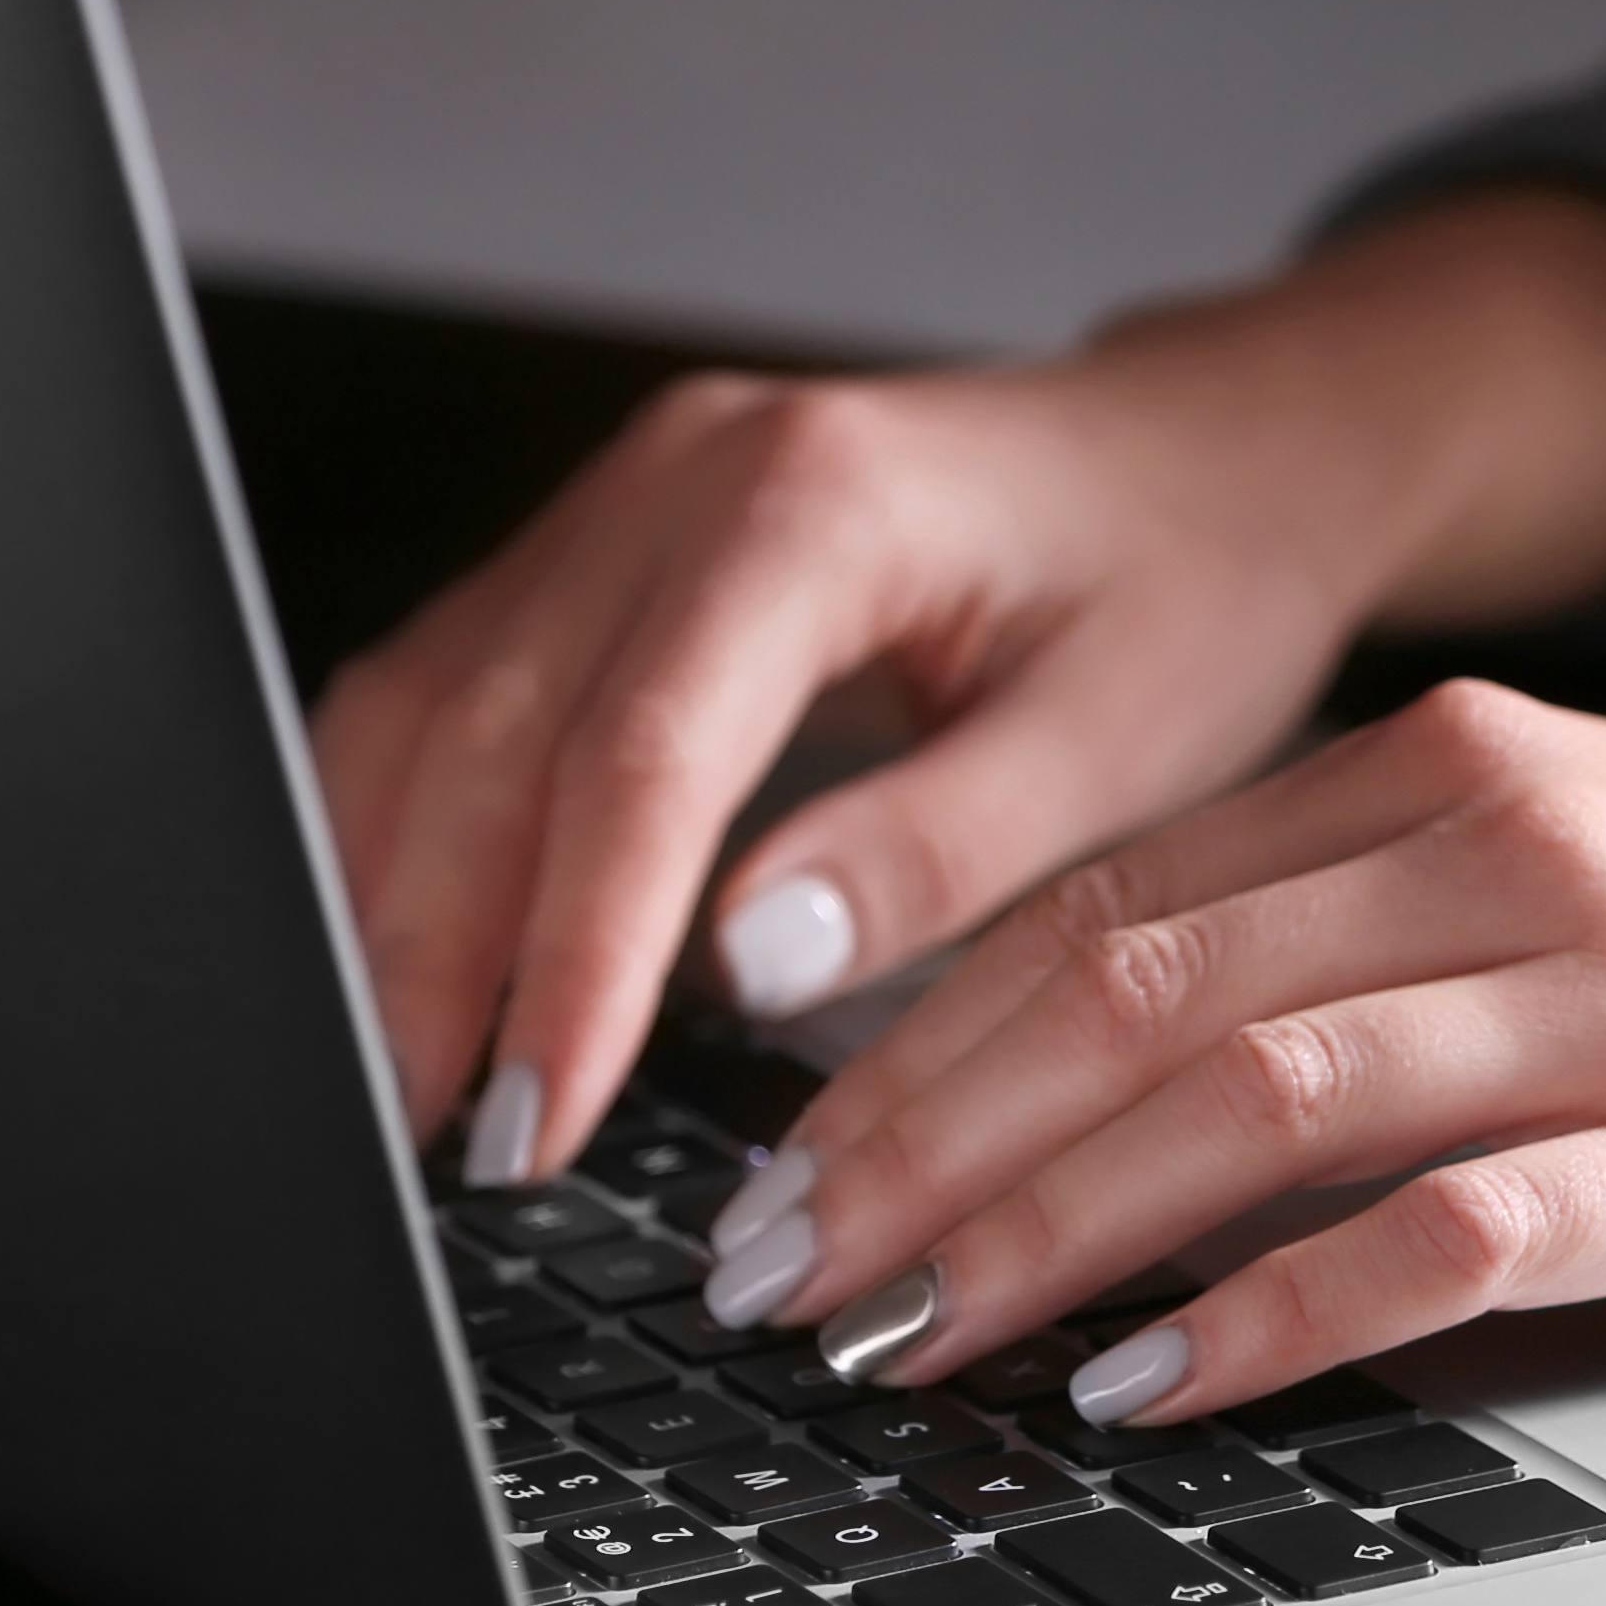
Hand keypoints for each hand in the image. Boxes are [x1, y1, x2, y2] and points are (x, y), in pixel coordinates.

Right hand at [310, 191, 1605, 1179]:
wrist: (1214, 453)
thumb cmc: (1194, 580)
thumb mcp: (1119, 740)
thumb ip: (932, 852)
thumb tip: (747, 965)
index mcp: (821, 502)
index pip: (639, 754)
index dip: (570, 954)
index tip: (538, 1124)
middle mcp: (689, 472)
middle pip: (492, 730)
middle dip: (438, 959)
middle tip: (437, 1152)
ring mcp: (630, 498)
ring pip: (433, 705)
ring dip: (391, 902)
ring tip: (401, 1092)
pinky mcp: (608, 547)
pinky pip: (457, 688)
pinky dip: (415, 835)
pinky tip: (421, 963)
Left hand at [702, 666, 1605, 1428]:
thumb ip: (1387, 933)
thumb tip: (1112, 1072)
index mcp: (1463, 770)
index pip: (1110, 895)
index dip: (907, 1040)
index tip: (769, 1172)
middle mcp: (1525, 846)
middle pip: (1130, 984)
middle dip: (911, 1143)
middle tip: (772, 1285)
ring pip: (1254, 1092)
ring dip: (1042, 1230)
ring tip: (904, 1346)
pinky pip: (1454, 1226)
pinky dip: (1276, 1315)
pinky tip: (1159, 1387)